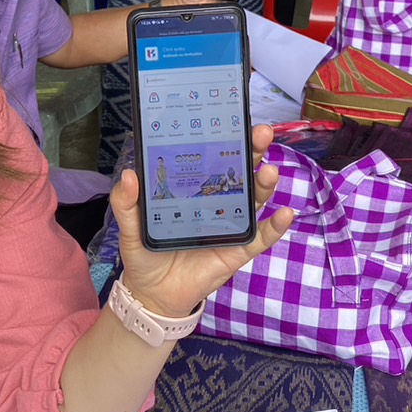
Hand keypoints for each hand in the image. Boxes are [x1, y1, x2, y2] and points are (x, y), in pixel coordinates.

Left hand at [110, 123, 293, 317]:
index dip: (225, 137)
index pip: (212, 157)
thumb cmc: (145, 253)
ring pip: (254, 200)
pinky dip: (275, 227)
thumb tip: (130, 174)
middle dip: (253, 150)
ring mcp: (230, 225)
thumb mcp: (130, 227)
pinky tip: (285, 214)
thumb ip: (126, 202)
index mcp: (193, 189)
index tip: (234, 117)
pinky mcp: (237, 251)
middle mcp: (217, 201)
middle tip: (261, 133)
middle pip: (240, 171)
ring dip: (265, 184)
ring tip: (270, 170)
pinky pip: (260, 238)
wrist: (153, 294)